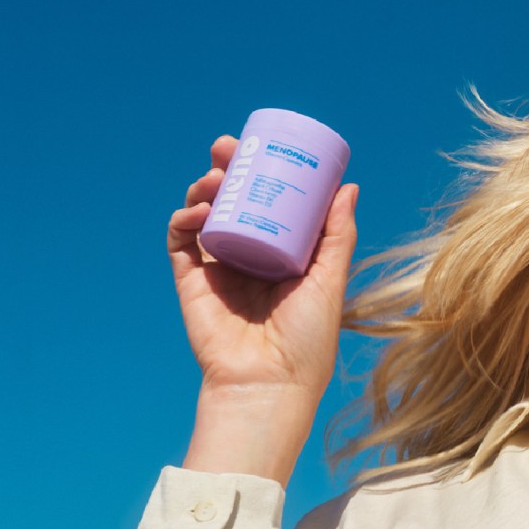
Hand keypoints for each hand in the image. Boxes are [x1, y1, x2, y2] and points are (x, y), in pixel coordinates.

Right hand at [169, 135, 357, 480]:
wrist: (270, 383)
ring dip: (202, 189)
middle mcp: (247, 256)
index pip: (267, 202)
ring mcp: (218, 268)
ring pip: (203, 215)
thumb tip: (348, 187)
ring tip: (212, 177)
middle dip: (225, 168)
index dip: (260, 172)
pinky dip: (182, 221)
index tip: (261, 144)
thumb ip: (337, 236)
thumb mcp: (330, 280)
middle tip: (226, 147)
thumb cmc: (308, 340)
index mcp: (280, 254)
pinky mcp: (192, 282)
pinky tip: (196, 211)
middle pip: (231, 200)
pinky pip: (180, 243)